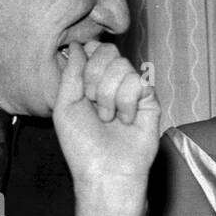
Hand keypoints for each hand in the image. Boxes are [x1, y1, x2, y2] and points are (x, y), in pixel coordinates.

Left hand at [53, 41, 160, 187]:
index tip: (81, 84)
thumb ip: (71, 73)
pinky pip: (139, 82)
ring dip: (109, 95)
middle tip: (92, 103)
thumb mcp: (64, 105)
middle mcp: (112, 83)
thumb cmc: (82, 145)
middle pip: (109, 51)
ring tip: (108, 118)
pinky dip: (126, 103)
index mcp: (91, 82)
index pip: (94, 49)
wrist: (105, 170)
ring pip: (123, 65)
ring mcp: (132, 91)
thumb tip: (78, 45)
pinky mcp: (150, 100)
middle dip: (94, 76)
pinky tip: (125, 121)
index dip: (88, 58)